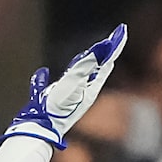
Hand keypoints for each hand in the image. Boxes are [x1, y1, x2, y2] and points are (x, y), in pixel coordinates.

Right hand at [0, 26, 127, 150]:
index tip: (122, 30)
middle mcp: (83, 93)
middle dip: (104, 54)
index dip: (114, 45)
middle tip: (112, 40)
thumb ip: (87, 64)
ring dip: (82, 64)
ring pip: (78, 77)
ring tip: (88, 54)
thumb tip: (104, 47)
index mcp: (91, 88)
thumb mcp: (74, 83)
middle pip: (97, 69)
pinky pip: (52, 86)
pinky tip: (41, 74)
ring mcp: (68, 98)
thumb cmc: (58, 108)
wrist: (40, 131)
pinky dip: (46, 78)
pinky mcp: (51, 101)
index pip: (107, 61)